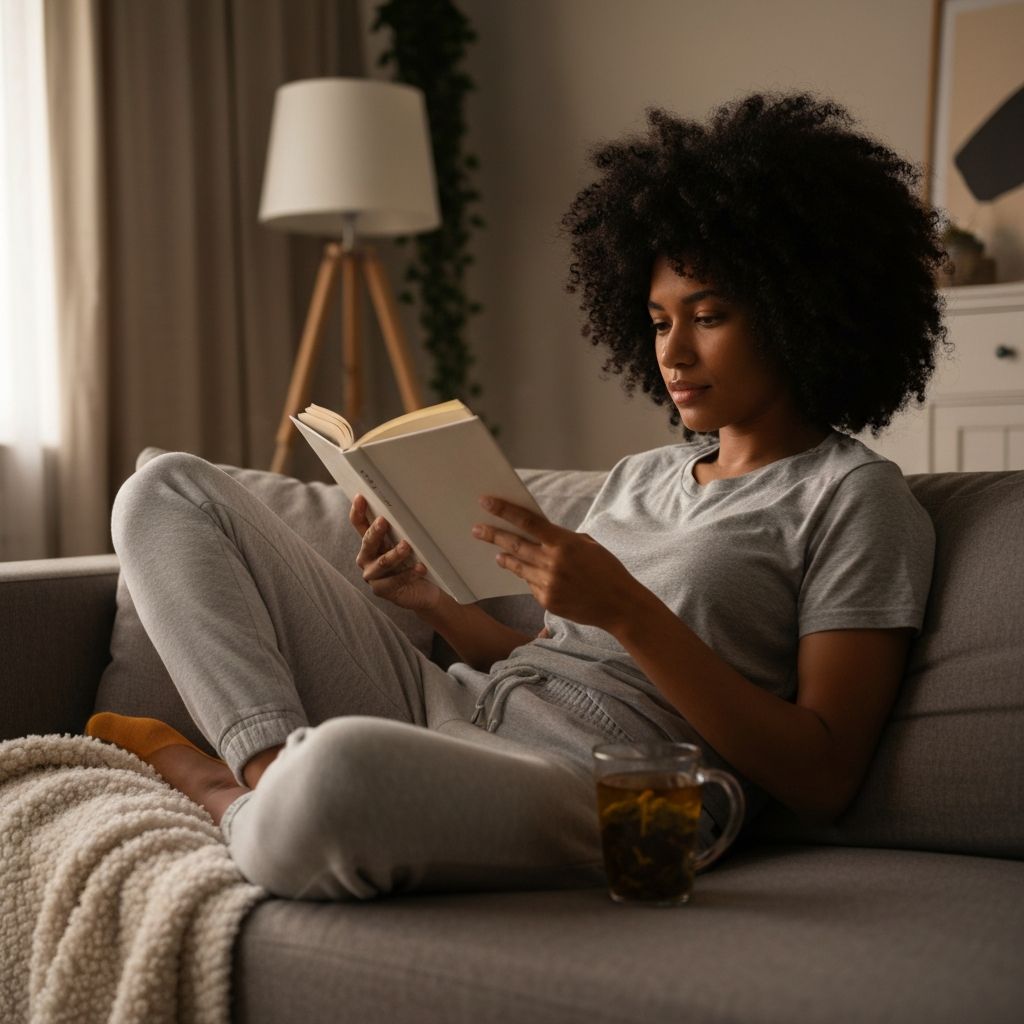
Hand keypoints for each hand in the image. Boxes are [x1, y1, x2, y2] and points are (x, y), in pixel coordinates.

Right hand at [350, 494, 443, 613]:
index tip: (360, 498)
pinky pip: (395, 580)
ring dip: (395, 553)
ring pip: (383, 562)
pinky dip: (409, 573)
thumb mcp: (406, 544)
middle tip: (383, 521)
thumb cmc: (413, 562)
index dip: (358, 512)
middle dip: (375, 531)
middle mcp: (367, 559)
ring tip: (407, 546)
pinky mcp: (381, 590)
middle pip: (368, 543)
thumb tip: (407, 509)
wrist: (423, 591)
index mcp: (371, 543)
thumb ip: (401, 531)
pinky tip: (420, 568)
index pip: (360, 525)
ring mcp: (372, 576)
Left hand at [471, 496, 641, 631]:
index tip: (486, 502)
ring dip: (505, 558)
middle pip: (515, 545)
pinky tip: (529, 574)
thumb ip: (562, 539)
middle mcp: (552, 562)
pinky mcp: (547, 601)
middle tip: (476, 530)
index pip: (527, 522)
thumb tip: (538, 535)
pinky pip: (531, 585)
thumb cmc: (607, 571)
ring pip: (518, 567)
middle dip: (493, 536)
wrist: (619, 605)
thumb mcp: (588, 545)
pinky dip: (529, 577)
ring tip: (496, 553)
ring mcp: (548, 583)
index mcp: (564, 543)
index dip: (504, 511)